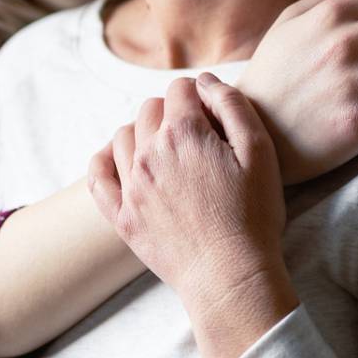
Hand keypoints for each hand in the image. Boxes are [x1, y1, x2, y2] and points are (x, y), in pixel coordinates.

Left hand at [86, 74, 286, 301]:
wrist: (230, 277)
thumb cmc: (254, 214)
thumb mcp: (260, 150)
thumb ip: (232, 104)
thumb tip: (205, 81)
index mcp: (184, 134)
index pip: (180, 89)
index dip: (198, 94)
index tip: (212, 111)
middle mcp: (150, 154)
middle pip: (149, 108)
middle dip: (171, 109)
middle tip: (195, 131)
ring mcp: (131, 187)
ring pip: (123, 136)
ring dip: (142, 131)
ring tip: (166, 147)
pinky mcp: (122, 217)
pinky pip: (97, 176)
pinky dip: (104, 160)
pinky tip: (121, 161)